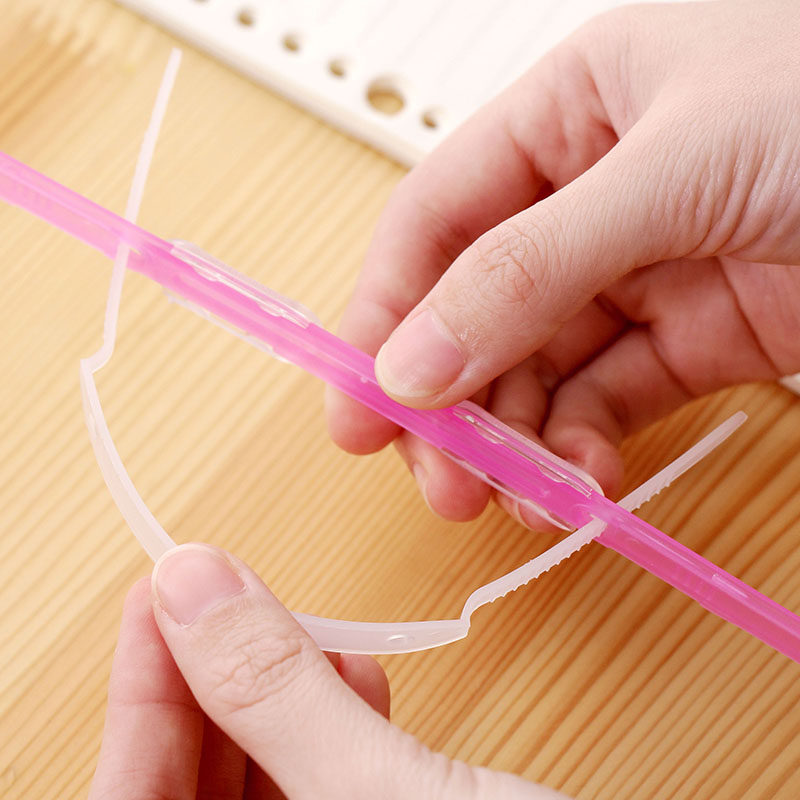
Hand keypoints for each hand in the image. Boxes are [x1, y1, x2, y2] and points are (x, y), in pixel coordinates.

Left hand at [89, 544, 568, 798]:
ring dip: (274, 694)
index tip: (164, 590)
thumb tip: (192, 584)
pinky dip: (333, 718)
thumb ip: (277, 695)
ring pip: (267, 781)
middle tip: (223, 591)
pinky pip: (329, 783)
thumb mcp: (386, 794)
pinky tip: (352, 667)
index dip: (140, 696)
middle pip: (197, 793)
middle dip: (210, 682)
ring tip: (298, 624)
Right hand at [326, 0, 799, 527]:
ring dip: (511, 441)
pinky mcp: (691, 340)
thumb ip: (529, 270)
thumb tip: (411, 362)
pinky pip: (603, 402)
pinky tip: (580, 480)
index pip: (435, 220)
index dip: (384, 312)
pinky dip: (580, 448)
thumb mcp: (672, 172)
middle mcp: (587, 197)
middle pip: (472, 309)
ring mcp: (636, 274)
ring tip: (510, 500)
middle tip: (434, 479)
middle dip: (445, 401)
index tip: (355, 402)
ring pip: (532, 370)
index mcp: (568, 117)